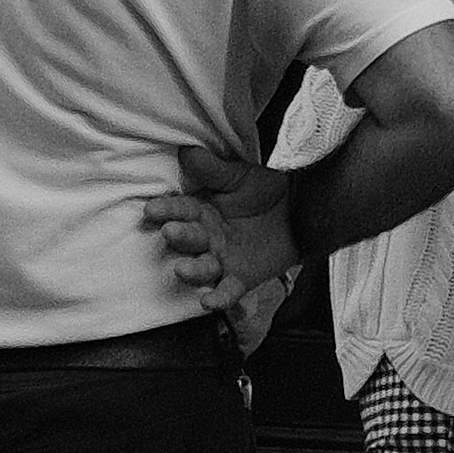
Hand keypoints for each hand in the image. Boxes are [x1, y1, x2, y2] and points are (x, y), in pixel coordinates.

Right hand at [147, 151, 298, 345]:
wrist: (302, 209)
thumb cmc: (266, 191)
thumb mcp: (239, 176)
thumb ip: (214, 169)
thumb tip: (186, 150)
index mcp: (204, 212)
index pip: (182, 210)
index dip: (167, 210)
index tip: (151, 208)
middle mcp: (208, 239)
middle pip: (189, 240)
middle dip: (179, 236)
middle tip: (169, 231)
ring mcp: (222, 261)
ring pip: (202, 268)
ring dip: (192, 270)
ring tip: (182, 268)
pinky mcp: (239, 279)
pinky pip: (227, 292)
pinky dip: (217, 299)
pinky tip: (208, 302)